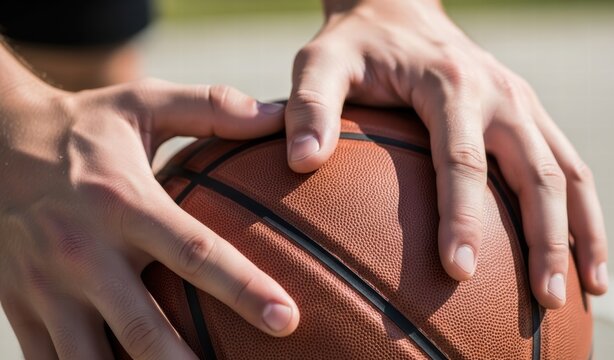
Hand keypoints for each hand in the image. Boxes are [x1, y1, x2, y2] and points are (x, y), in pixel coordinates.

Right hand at [0, 78, 298, 358]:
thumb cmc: (81, 126)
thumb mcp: (143, 103)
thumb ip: (213, 106)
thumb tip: (278, 115)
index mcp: (122, 201)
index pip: (194, 252)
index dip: (243, 289)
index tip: (287, 320)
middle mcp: (84, 250)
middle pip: (145, 329)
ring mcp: (46, 286)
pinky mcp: (21, 307)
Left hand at [286, 0, 607, 307]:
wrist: (399, 9)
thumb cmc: (356, 43)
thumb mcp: (322, 61)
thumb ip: (310, 105)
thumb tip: (301, 161)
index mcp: (449, 83)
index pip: (462, 159)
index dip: (462, 217)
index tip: (459, 272)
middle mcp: (498, 94)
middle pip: (536, 173)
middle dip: (544, 239)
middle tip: (542, 300)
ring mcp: (521, 103)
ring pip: (568, 173)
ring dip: (579, 233)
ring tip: (583, 292)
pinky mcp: (529, 115)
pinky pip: (570, 165)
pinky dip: (584, 213)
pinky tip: (585, 255)